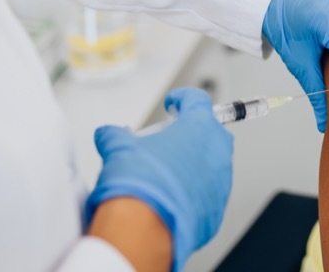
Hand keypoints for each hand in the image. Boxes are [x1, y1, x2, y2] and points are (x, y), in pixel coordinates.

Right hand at [85, 88, 232, 271]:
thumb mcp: (120, 148)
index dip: (183, 99)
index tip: (175, 103)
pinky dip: (194, 192)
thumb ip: (114, 136)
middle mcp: (217, 150)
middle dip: (193, 134)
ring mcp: (221, 180)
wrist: (144, 229)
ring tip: (168, 174)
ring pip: (212, 165)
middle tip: (171, 140)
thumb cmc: (139, 183)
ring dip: (194, 165)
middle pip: (210, 133)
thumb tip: (107, 134)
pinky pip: (208, 193)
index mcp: (199, 126)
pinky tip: (173, 197)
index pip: (197, 100)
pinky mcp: (217, 208)